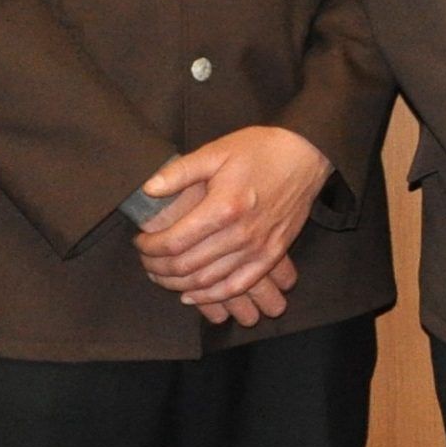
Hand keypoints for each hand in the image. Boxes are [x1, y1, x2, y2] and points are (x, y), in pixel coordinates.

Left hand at [134, 126, 331, 321]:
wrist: (306, 155)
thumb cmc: (259, 150)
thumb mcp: (216, 151)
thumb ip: (180, 172)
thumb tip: (147, 189)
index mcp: (223, 207)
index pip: (174, 242)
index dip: (149, 248)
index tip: (139, 242)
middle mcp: (241, 233)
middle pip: (187, 266)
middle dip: (157, 268)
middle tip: (145, 261)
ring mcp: (259, 248)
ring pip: (208, 281)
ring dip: (178, 285)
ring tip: (161, 276)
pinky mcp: (272, 255)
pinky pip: (237, 286)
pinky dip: (211, 296)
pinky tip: (192, 295)